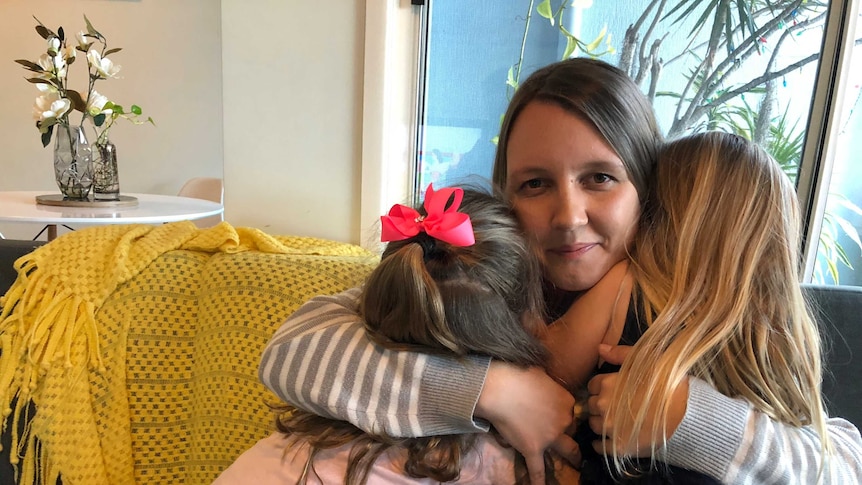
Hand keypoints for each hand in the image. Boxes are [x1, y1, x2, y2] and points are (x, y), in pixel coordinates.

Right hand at [476, 361, 580, 484]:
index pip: (570, 410)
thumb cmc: (518, 375)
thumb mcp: (541, 373)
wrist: (500, 389)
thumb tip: (543, 383)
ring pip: (567, 449)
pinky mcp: (533, 449)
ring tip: (576, 464)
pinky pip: (538, 469)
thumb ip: (548, 383)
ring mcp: (550, 437)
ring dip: (573, 457)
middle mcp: (564, 420)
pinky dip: (539, 480)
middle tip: (570, 437)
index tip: (555, 412)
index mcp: (567, 401)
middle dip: (570, 432)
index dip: (562, 411)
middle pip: (572, 429)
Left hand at [587, 344, 688, 456]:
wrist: (687, 414)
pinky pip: (599, 446)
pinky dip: (602, 443)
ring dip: (601, 422)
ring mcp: (610, 428)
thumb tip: (599, 348)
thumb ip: (620, 354)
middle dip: (601, 405)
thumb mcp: (646, 361)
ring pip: (594, 424)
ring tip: (617, 421)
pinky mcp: (619, 446)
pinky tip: (612, 438)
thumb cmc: (667, 385)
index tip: (613, 391)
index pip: (592, 385)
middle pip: (592, 405)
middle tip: (617, 406)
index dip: (602, 388)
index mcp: (608, 384)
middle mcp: (604, 405)